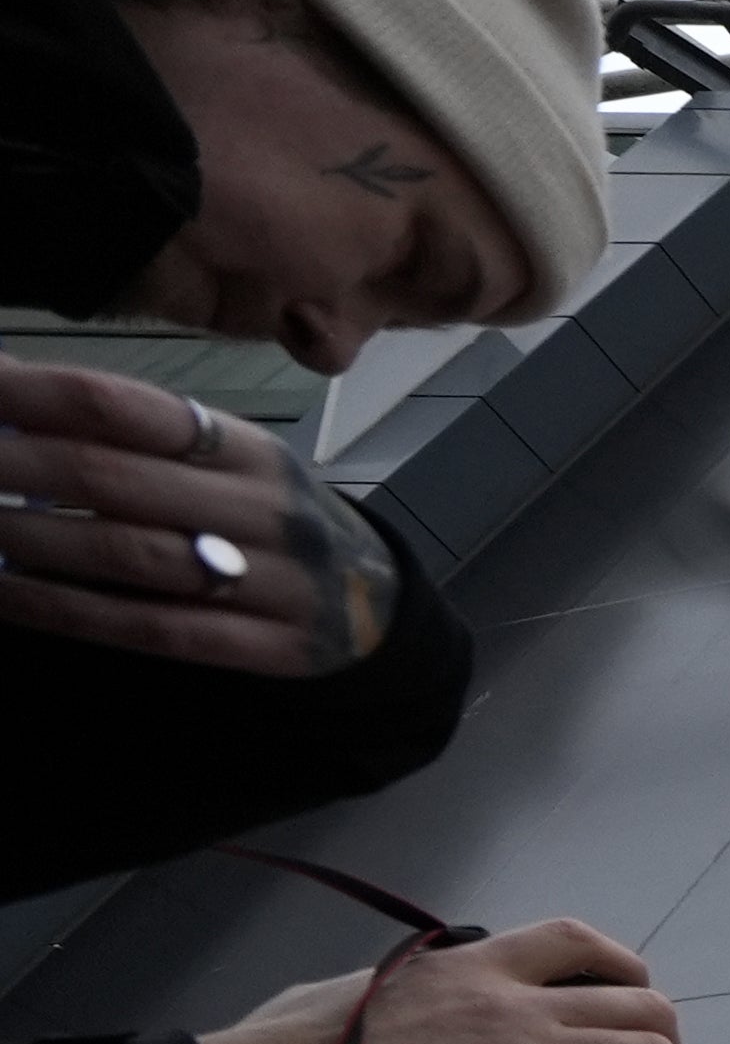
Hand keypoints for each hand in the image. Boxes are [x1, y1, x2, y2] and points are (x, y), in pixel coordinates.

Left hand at [0, 360, 402, 678]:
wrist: (378, 606)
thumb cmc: (269, 522)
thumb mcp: (227, 464)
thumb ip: (138, 441)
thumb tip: (11, 400)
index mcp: (247, 448)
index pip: (124, 408)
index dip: (30, 394)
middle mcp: (263, 507)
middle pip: (112, 477)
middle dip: (9, 462)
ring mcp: (271, 581)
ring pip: (128, 554)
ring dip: (27, 536)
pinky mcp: (267, 649)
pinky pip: (149, 628)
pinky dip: (65, 611)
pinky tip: (4, 594)